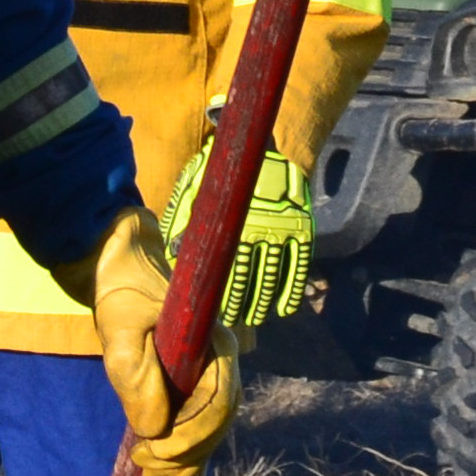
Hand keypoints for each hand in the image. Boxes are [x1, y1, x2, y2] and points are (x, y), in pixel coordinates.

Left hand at [50, 204, 239, 475]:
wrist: (119, 266)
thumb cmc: (121, 292)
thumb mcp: (120, 330)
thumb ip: (136, 375)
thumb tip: (155, 428)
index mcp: (216, 345)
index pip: (218, 405)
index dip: (189, 437)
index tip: (151, 451)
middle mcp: (220, 362)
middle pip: (217, 425)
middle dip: (185, 459)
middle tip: (145, 475)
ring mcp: (207, 375)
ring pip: (208, 432)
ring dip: (184, 467)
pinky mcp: (189, 384)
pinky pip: (197, 430)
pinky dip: (192, 467)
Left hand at [165, 133, 317, 333]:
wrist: (261, 152)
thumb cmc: (218, 178)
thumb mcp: (194, 194)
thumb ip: (183, 223)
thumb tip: (173, 254)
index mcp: (232, 225)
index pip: (226, 271)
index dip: (223, 297)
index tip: (218, 314)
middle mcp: (260, 230)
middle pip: (252, 279)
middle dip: (243, 305)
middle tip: (235, 323)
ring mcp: (284, 230)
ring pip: (275, 276)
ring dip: (265, 302)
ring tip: (256, 319)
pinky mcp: (302, 229)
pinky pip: (299, 265)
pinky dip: (292, 289)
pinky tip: (284, 308)